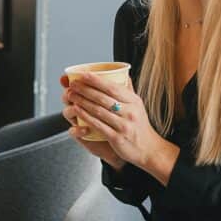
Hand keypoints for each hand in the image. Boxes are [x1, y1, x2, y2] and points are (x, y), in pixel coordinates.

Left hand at [63, 72, 177, 175]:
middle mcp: (130, 112)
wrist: (148, 149)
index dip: (96, 80)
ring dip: (82, 101)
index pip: (112, 87)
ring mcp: (123, 125)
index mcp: (134, 101)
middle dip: (85, 89)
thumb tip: (122, 72)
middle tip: (73, 84)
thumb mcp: (138, 106)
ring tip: (71, 95)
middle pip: (103, 98)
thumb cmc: (140, 126)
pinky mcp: (117, 138)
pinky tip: (76, 110)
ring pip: (98, 110)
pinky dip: (85, 116)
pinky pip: (97, 125)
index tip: (83, 75)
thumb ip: (128, 90)